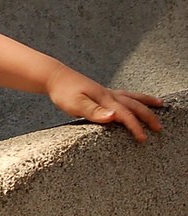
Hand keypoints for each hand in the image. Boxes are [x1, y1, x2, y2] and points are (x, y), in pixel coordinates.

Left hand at [46, 67, 164, 142]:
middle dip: (148, 116)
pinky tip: (134, 100)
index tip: (143, 138)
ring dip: (146, 102)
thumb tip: (112, 117)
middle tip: (159, 127)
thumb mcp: (75, 104)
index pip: (125, 115)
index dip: (135, 127)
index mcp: (105, 99)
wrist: (54, 76)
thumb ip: (94, 111)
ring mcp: (105, 92)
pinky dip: (134, 97)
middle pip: (134, 105)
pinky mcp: (100, 92)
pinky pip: (124, 95)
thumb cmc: (63, 91)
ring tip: (160, 104)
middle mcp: (109, 94)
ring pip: (132, 97)